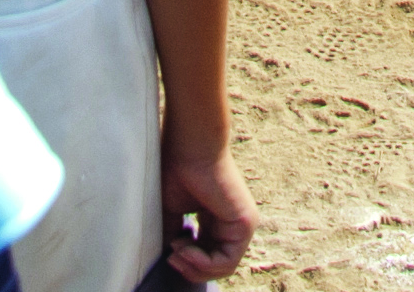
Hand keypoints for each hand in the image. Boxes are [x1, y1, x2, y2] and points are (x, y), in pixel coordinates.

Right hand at [157, 136, 255, 280]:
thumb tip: (169, 260)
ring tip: (177, 252)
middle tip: (172, 258)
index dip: (186, 262)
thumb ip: (173, 235)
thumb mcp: (171, 211)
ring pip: (223, 267)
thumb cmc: (177, 168)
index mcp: (215, 217)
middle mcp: (231, 222)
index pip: (207, 254)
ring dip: (195, 267)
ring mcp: (241, 224)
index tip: (168, 252)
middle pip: (216, 265)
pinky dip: (204, 263)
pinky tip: (187, 250)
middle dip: (190, 268)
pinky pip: (227, 261)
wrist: (190, 145)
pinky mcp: (245, 224)